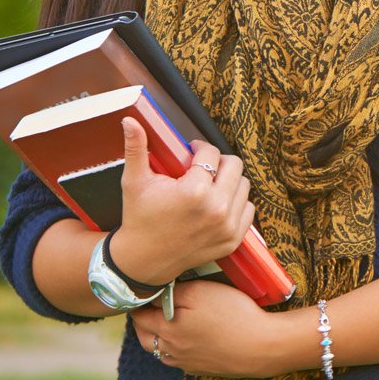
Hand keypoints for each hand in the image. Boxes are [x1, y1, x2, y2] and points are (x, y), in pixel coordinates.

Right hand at [108, 118, 255, 285]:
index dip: (199, 147)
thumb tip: (130, 119)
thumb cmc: (139, 217)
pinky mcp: (233, 240)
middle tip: (202, 166)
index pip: (211, 153)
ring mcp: (227, 227)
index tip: (191, 151)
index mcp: (194, 191)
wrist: (143, 260)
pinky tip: (217, 203)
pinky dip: (236, 203)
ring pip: (244, 185)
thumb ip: (136, 147)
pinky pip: (248, 209)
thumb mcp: (135, 181)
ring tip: (209, 184)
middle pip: (234, 166)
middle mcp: (216, 209)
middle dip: (218, 162)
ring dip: (228, 181)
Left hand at [130, 280, 276, 376]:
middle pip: (144, 337)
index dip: (138, 302)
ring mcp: (186, 362)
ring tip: (164, 322)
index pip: (139, 316)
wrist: (261, 346)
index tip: (141, 292)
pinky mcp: (201, 369)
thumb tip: (154, 293)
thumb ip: (173, 292)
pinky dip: (176, 349)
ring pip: (161, 351)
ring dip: (157, 337)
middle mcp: (171, 350)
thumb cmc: (232, 314)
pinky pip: (179, 360)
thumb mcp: (200, 292)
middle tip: (148, 306)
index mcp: (166, 330)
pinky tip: (187, 339)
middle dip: (142, 321)